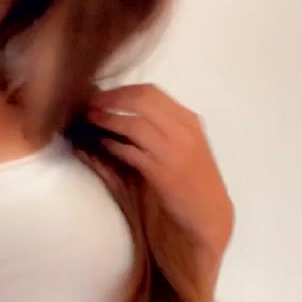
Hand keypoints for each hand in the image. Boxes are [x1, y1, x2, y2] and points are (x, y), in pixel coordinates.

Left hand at [87, 83, 234, 254]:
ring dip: (108, 119)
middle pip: (141, 100)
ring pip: (134, 124)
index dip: (122, 90)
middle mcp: (181, 130)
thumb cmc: (196, 178)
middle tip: (92, 103)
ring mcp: (171, 151)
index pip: (151, 92)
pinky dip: (114, 145)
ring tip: (92, 119)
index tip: (104, 95)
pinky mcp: (160, 172)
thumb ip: (166, 126)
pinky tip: (104, 144)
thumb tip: (132, 111)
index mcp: (188, 120)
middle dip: (111, 99)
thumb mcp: (187, 143)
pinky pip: (131, 152)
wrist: (209, 211)